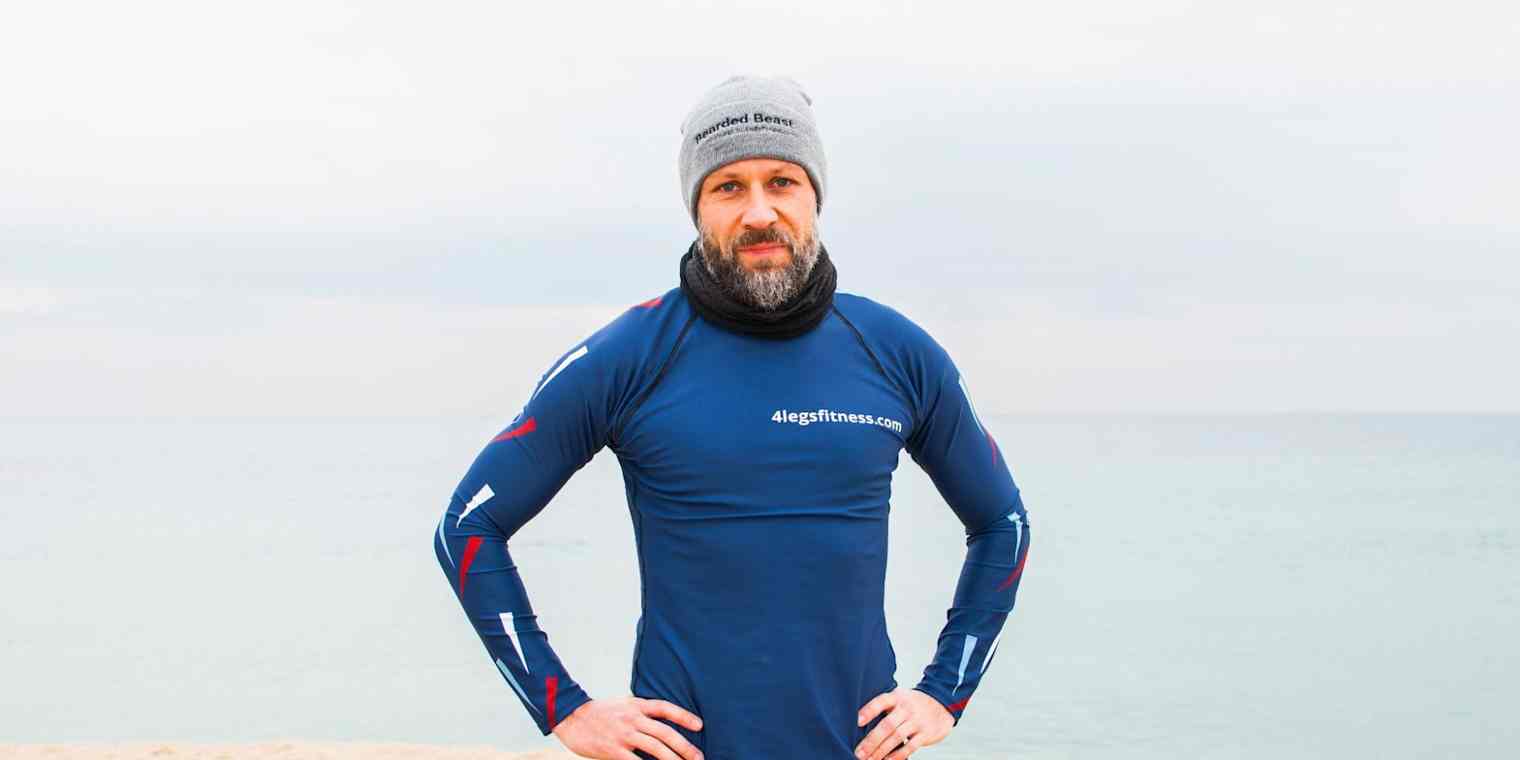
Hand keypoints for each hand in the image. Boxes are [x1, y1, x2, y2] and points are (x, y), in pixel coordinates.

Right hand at [551, 696, 704, 759]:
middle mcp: (632, 718)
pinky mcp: (613, 750)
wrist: (570, 716)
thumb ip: (640, 713)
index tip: (699, 725)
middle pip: (665, 732)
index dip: (684, 716)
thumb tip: (659, 726)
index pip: (665, 708)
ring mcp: (623, 734)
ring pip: (655, 748)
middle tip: (698, 757)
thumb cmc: (598, 713)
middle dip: (685, 747)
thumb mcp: (622, 705)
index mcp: (636, 705)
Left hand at [854, 688, 953, 759]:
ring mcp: (917, 721)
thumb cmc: (914, 704)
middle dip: (872, 741)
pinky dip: (897, 755)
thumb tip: (860, 724)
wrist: (942, 705)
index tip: (857, 722)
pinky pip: (910, 746)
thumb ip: (885, 706)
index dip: (869, 711)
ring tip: (869, 759)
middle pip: (887, 725)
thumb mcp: (900, 697)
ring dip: (881, 751)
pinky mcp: (926, 734)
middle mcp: (907, 708)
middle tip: (859, 752)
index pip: (881, 702)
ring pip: (896, 737)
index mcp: (897, 697)